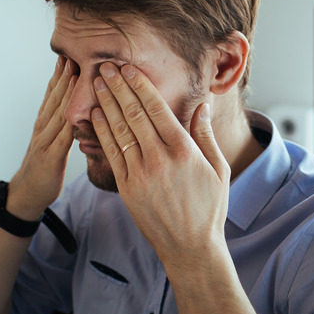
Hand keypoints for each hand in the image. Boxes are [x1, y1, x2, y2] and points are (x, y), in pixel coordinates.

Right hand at [8, 56, 75, 219]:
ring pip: (57, 111)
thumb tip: (76, 106)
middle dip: (64, 73)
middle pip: (54, 96)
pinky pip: (62, 137)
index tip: (70, 52)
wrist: (26, 193)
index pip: (52, 92)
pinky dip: (69, 121)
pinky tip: (76, 110)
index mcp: (44, 122)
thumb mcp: (52, 140)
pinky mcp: (51, 156)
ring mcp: (45, 141)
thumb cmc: (43, 167)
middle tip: (73, 50)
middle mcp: (43, 127)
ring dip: (65, 91)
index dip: (60, 72)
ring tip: (74, 70)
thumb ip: (62, 123)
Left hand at [90, 63, 230, 265]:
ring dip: (106, 103)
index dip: (140, 85)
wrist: (190, 247)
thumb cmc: (209, 208)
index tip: (129, 68)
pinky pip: (111, 153)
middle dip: (118, 87)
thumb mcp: (218, 169)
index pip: (156, 109)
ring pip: (119, 130)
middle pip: (133, 114)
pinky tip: (96, 114)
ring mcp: (141, 174)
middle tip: (106, 66)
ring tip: (96, 83)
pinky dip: (102, 131)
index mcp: (184, 150)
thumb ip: (206, 135)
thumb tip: (202, 106)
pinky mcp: (127, 188)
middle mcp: (160, 159)